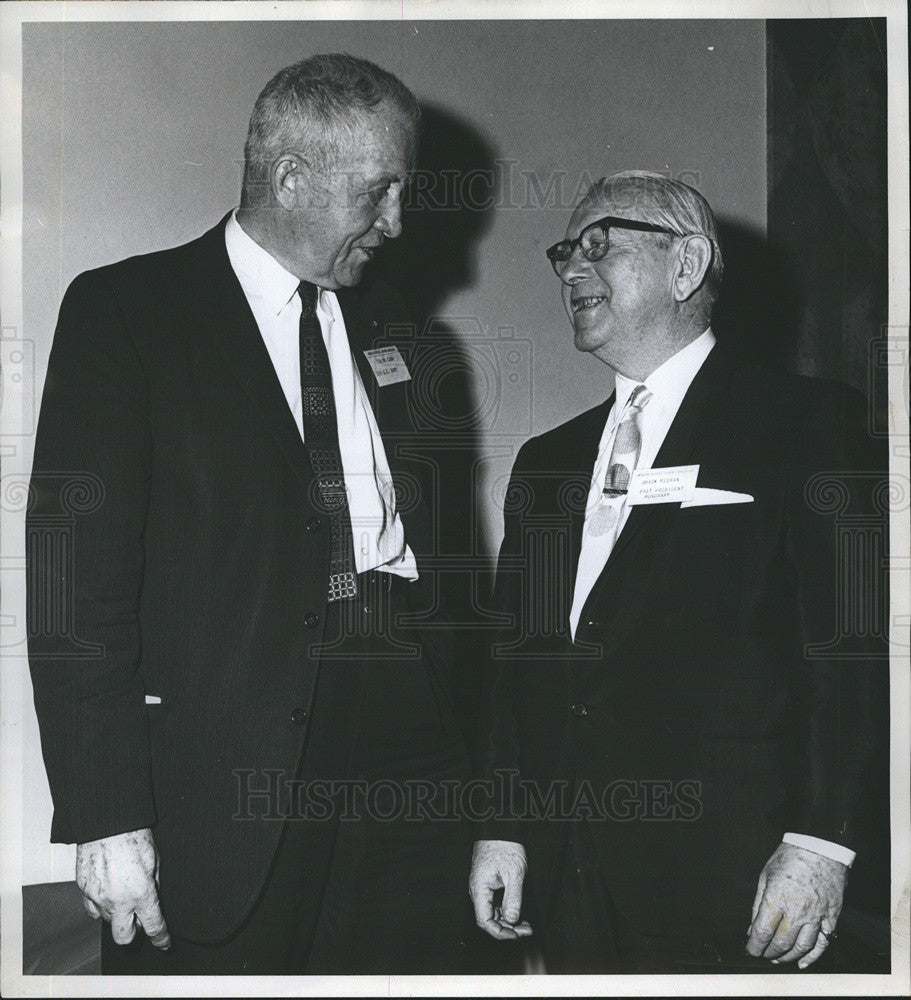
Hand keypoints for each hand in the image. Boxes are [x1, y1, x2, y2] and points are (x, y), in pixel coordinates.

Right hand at [76, 827, 170, 948]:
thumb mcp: (155, 859)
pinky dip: (102, 906)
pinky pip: (93, 908)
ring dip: (118, 915)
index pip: (153, 926)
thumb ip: (154, 883)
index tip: (164, 943)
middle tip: (140, 920)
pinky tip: (109, 892)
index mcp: (141, 893)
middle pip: (124, 937)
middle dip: (134, 933)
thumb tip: (154, 898)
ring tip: (124, 896)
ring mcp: (98, 897)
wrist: (106, 822)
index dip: (161, 939)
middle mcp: (118, 900)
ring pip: (108, 921)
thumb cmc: (133, 836)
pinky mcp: (83, 890)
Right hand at [469, 839, 533, 939]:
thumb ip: (513, 899)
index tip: (516, 935)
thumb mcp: (514, 873)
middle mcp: (478, 890)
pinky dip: (506, 910)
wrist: (500, 829)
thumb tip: (512, 920)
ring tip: (526, 924)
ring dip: (508, 921)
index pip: (484, 921)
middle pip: (489, 919)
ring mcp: (482, 887)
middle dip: (507, 928)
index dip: (499, 932)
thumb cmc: (504, 846)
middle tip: (526, 931)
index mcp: (479, 888)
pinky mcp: (488, 883)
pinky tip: (518, 913)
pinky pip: (495, 903)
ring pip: (493, 912)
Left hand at [746, 842, 846, 967]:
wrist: (821, 847)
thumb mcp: (766, 876)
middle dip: (769, 952)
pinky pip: (823, 942)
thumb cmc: (790, 857)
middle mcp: (797, 909)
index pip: (762, 931)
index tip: (750, 950)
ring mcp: (816, 914)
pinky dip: (813, 956)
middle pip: (781, 942)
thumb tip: (752, 929)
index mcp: (777, 897)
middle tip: (763, 953)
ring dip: (788, 956)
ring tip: (778, 958)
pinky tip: (803, 962)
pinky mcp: (831, 916)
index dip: (754, 946)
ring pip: (801, 946)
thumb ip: (758, 904)